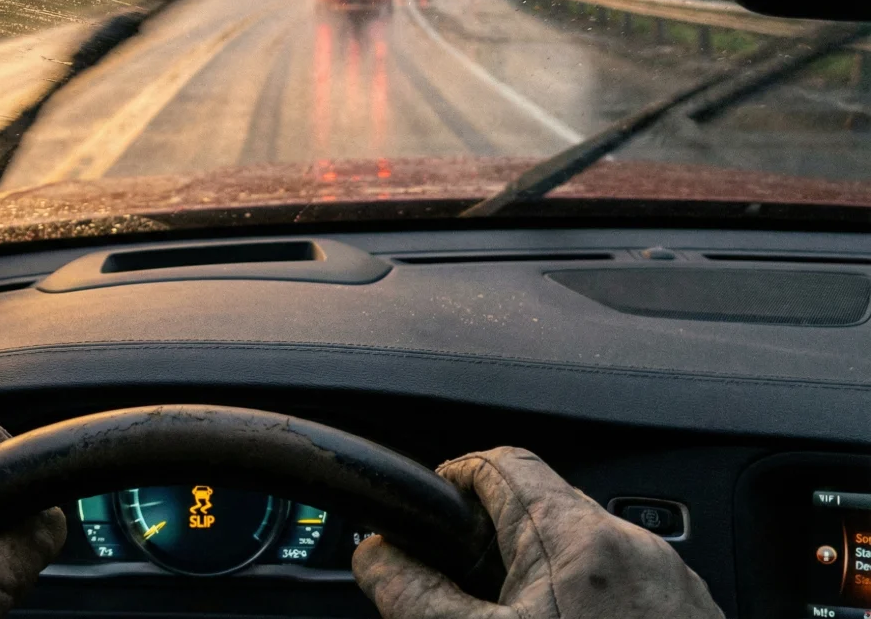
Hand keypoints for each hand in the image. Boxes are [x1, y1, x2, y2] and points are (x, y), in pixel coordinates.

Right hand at [353, 447, 722, 618]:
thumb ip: (418, 597)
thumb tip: (376, 558)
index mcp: (576, 538)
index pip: (500, 463)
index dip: (454, 479)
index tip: (431, 512)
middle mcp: (634, 546)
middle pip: (542, 507)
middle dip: (495, 542)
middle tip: (463, 592)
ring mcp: (672, 583)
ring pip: (585, 550)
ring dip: (541, 576)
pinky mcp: (691, 616)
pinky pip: (625, 586)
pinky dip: (587, 604)